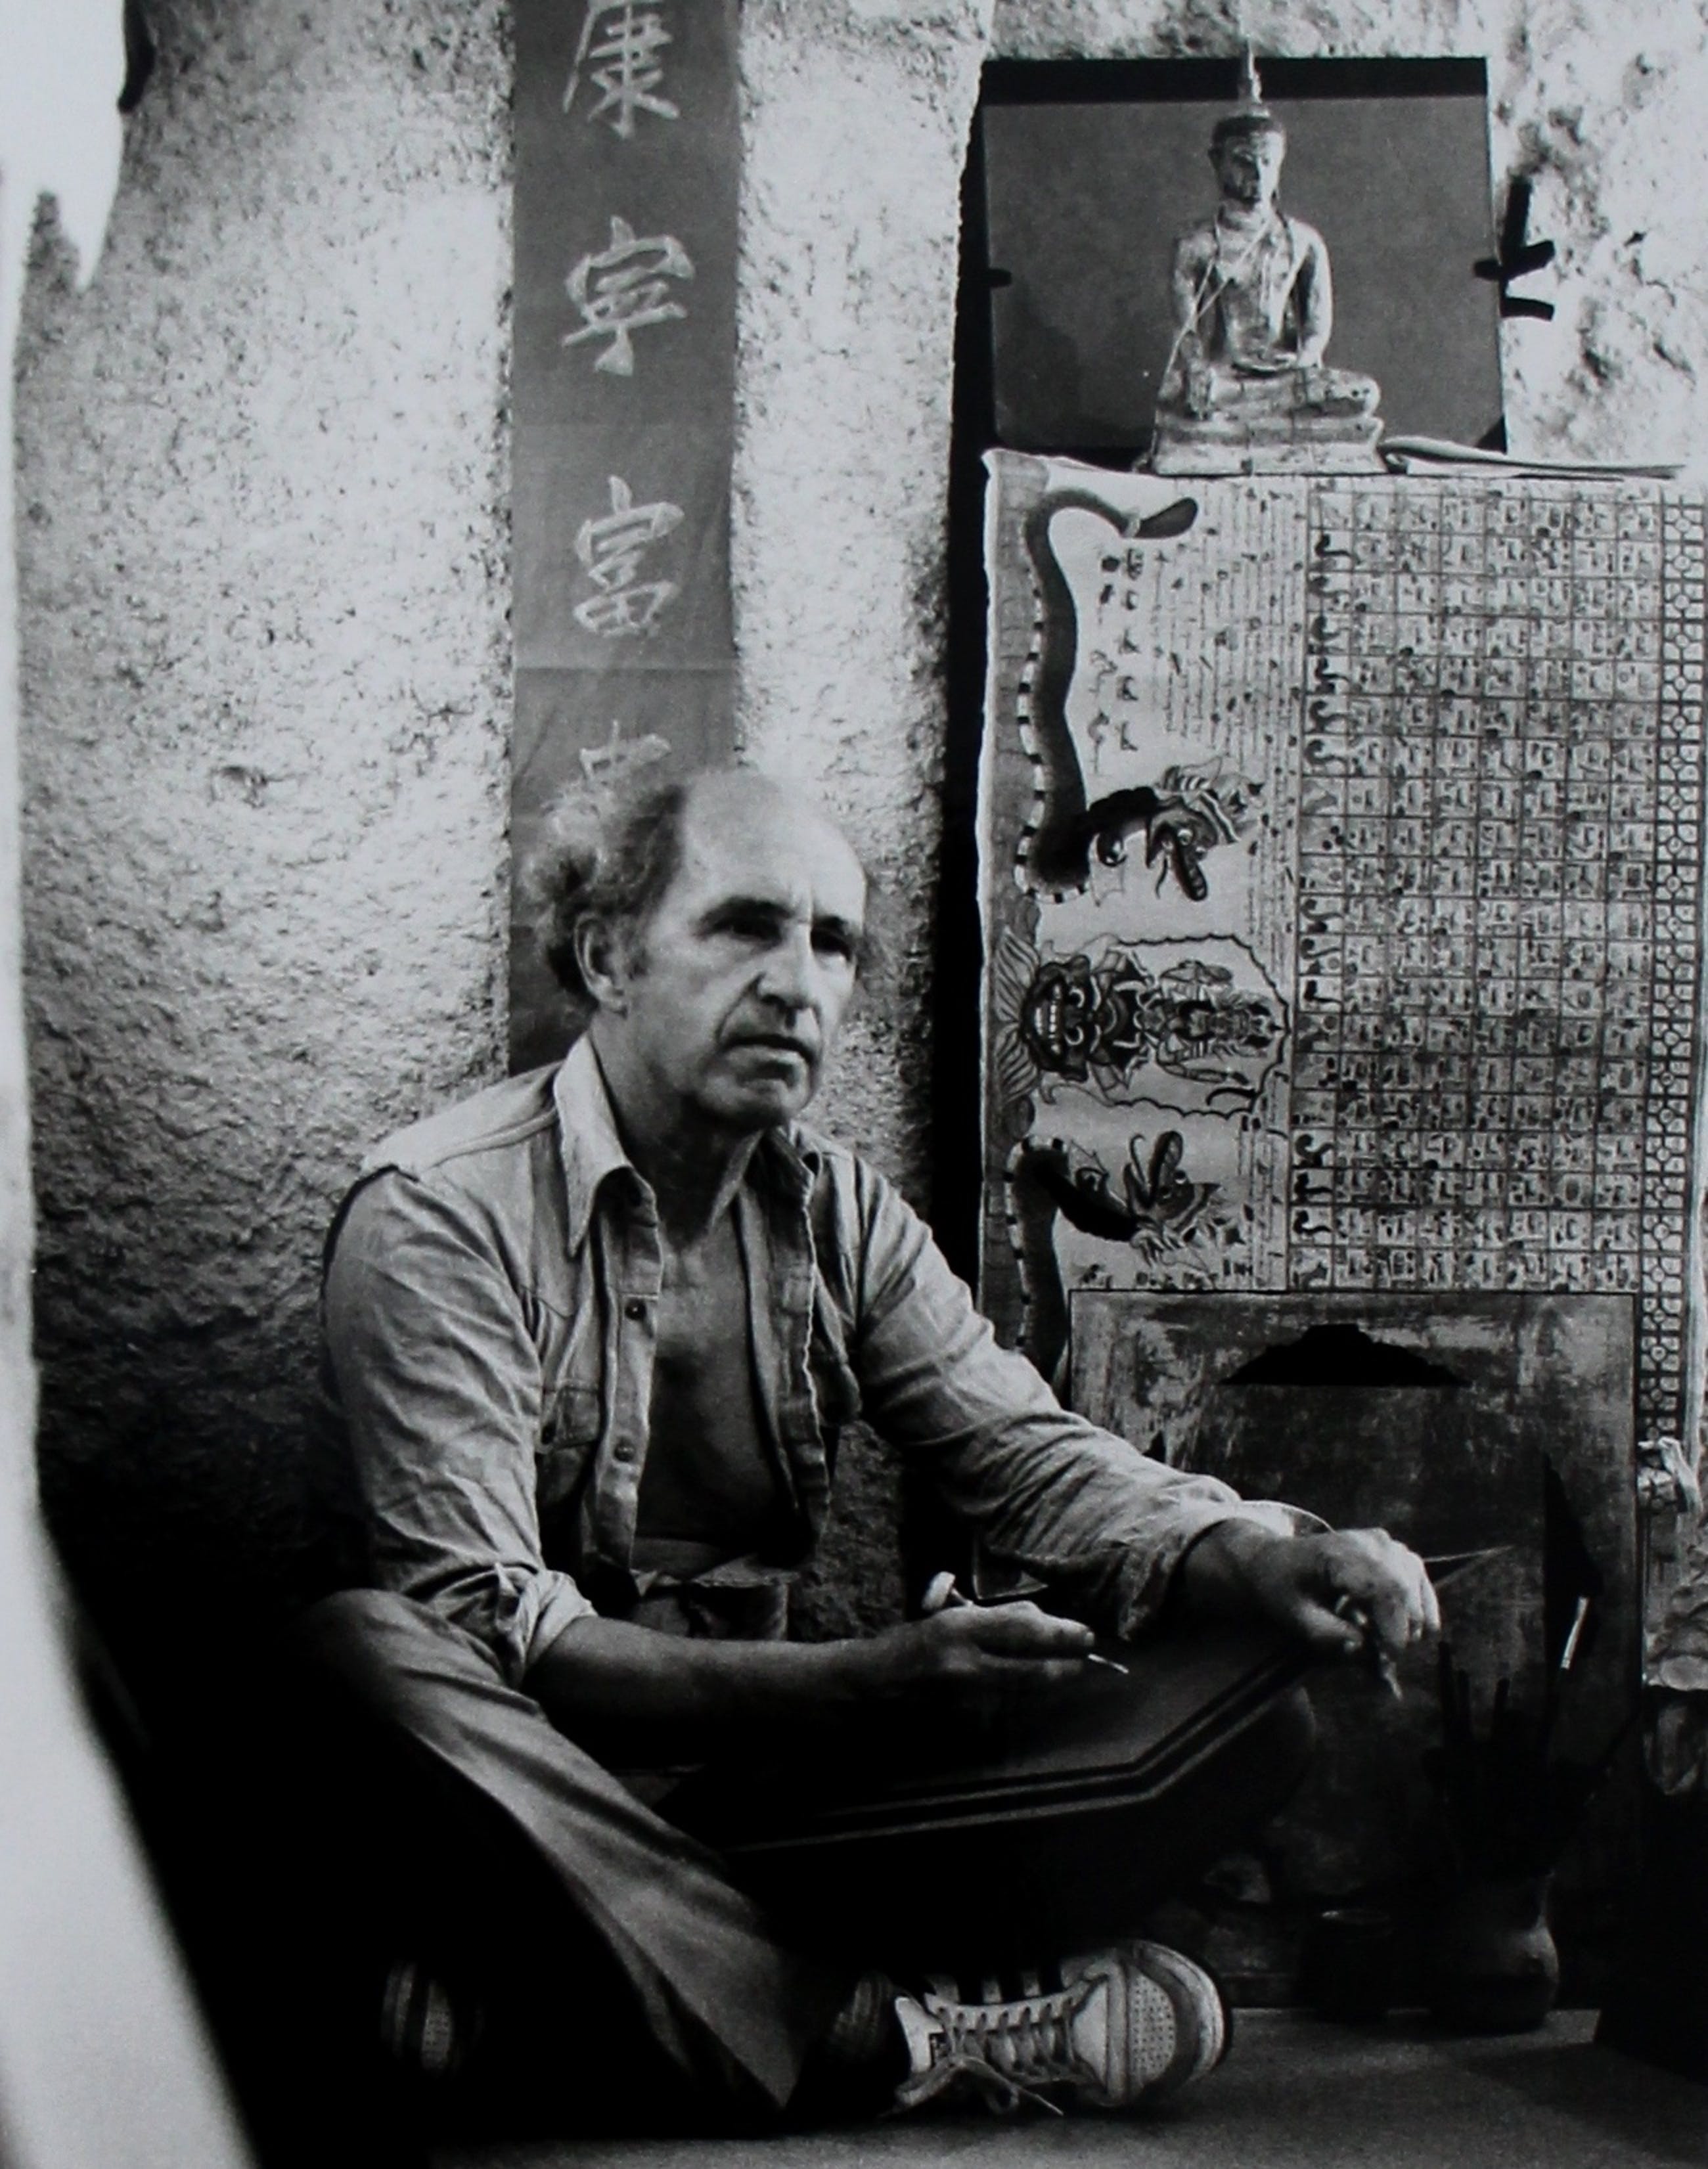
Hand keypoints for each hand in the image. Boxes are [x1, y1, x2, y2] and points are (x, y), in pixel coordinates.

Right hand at [862, 1600, 1094, 1704]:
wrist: (875, 1686)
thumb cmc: (914, 1643)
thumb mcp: (952, 1617)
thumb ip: (997, 1620)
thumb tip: (1045, 1622)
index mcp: (961, 1629)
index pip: (1022, 1630)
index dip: (1060, 1634)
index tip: (1086, 1634)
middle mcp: (967, 1665)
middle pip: (1033, 1670)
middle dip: (1066, 1665)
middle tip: (1086, 1659)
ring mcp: (968, 1699)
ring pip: (1027, 1693)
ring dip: (1053, 1683)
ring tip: (1069, 1671)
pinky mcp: (967, 1723)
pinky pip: (1010, 1709)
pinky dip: (1029, 1699)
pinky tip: (1039, 1691)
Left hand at [1186, 1522, 1439, 1668]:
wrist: (1278, 1560)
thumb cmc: (1284, 1589)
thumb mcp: (1295, 1617)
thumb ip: (1328, 1636)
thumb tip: (1364, 1650)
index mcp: (1338, 1554)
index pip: (1383, 1589)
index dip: (1394, 1629)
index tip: (1388, 1660)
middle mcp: (1367, 1542)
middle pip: (1403, 1589)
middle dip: (1403, 1630)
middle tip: (1385, 1660)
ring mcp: (1384, 1543)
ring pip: (1416, 1585)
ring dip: (1412, 1621)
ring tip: (1385, 1642)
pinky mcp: (1394, 1551)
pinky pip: (1418, 1580)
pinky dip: (1419, 1608)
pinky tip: (1406, 1629)